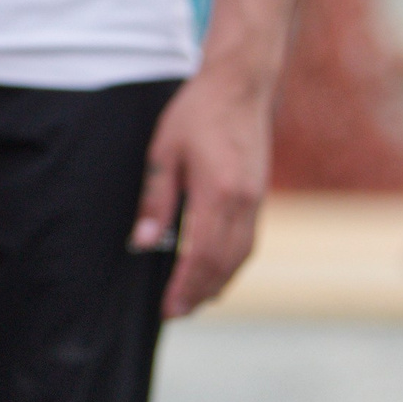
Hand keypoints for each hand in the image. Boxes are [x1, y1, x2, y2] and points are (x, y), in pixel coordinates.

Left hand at [132, 67, 272, 318]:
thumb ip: (155, 201)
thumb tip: (143, 245)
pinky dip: (232, 263)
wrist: (240, 87)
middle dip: (200, 293)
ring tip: (194, 302)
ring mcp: (256, 200)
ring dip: (218, 283)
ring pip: (241, 256)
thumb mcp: (163, 153)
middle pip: (224, 263)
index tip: (169, 308)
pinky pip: (249, 241)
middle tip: (175, 314)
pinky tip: (216, 273)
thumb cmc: (195, 115)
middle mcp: (243, 202)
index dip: (186, 286)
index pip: (202, 254)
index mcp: (217, 193)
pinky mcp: (259, 195)